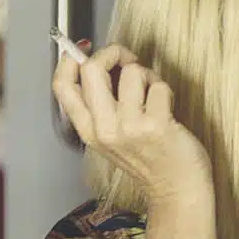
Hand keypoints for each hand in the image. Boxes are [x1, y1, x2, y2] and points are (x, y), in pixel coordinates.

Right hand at [52, 42, 211, 200]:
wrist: (176, 190)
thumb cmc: (150, 158)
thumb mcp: (112, 137)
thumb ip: (101, 106)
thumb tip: (100, 62)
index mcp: (87, 130)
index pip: (62, 86)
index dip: (70, 59)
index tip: (87, 49)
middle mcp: (103, 128)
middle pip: (91, 69)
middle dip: (113, 53)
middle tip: (129, 60)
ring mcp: (129, 127)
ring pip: (132, 72)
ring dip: (147, 75)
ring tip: (153, 93)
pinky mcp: (156, 125)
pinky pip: (159, 86)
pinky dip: (165, 90)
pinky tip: (167, 108)